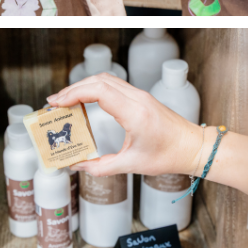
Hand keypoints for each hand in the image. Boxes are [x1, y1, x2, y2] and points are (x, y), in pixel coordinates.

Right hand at [46, 73, 202, 177]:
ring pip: (107, 80)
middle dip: (74, 89)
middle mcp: (138, 99)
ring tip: (65, 102)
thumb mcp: (132, 164)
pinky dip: (96, 89)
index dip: (75, 93)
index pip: (100, 91)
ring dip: (84, 87)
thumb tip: (77, 165)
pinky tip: (86, 101)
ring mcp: (141, 96)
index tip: (57, 103)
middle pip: (100, 81)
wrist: (193, 147)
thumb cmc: (169, 156)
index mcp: (135, 113)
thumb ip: (101, 167)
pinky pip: (115, 86)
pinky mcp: (143, 98)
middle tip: (54, 104)